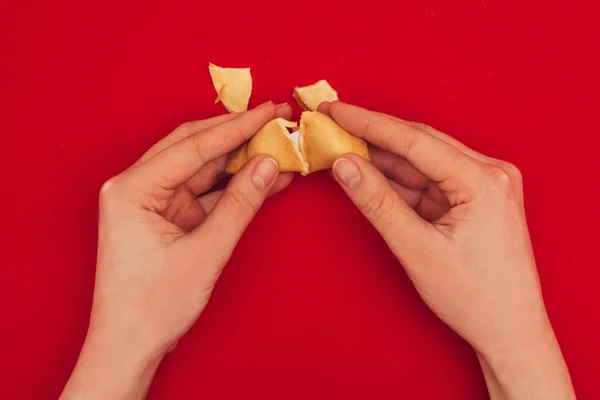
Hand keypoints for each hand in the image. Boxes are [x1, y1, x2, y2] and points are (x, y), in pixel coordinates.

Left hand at [61, 102, 293, 399]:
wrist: (129, 347)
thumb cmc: (153, 305)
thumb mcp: (205, 253)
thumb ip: (240, 205)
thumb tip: (270, 165)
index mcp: (131, 189)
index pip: (193, 146)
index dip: (237, 127)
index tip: (270, 111)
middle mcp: (137, 187)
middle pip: (195, 149)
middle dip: (238, 135)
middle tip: (276, 118)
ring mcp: (153, 202)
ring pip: (203, 169)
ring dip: (240, 161)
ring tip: (279, 146)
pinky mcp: (168, 217)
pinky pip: (206, 194)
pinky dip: (234, 188)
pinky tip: (265, 178)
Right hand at [321, 101, 574, 399]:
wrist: (509, 331)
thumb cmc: (474, 297)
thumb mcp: (417, 249)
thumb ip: (378, 203)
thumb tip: (344, 165)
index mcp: (484, 180)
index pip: (415, 141)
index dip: (369, 123)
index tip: (335, 110)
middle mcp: (489, 173)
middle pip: (419, 144)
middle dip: (373, 135)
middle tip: (333, 122)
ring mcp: (483, 185)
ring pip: (422, 162)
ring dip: (383, 158)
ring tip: (343, 147)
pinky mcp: (474, 199)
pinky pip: (429, 181)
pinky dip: (398, 181)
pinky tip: (369, 173)